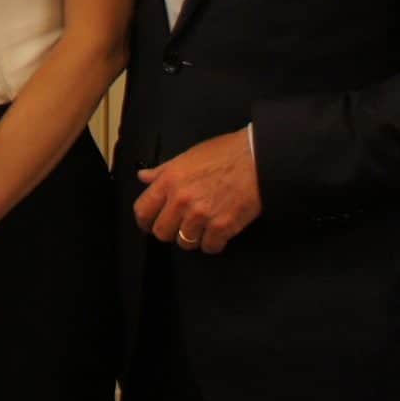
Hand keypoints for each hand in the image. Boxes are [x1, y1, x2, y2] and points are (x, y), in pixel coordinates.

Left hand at [133, 127, 260, 253]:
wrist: (257, 158)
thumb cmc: (224, 153)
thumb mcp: (188, 156)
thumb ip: (163, 171)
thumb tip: (143, 177)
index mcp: (169, 180)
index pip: (142, 210)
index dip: (144, 221)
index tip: (149, 223)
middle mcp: (181, 200)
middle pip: (162, 232)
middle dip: (169, 231)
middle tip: (179, 226)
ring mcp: (201, 215)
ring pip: (185, 243)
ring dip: (192, 238)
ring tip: (201, 228)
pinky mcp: (222, 227)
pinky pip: (209, 247)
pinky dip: (213, 243)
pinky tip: (218, 233)